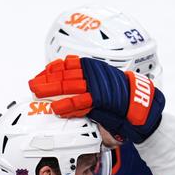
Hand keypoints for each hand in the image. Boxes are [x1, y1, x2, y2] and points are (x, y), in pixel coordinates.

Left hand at [29, 56, 164, 143]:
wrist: (140, 109)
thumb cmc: (122, 103)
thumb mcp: (104, 90)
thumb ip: (87, 90)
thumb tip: (70, 92)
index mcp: (95, 70)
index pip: (69, 65)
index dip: (53, 69)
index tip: (42, 74)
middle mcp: (95, 76)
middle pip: (65, 75)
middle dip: (47, 80)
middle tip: (33, 84)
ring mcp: (98, 87)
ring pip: (69, 86)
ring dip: (51, 89)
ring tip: (38, 92)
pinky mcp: (101, 101)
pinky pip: (80, 102)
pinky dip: (68, 105)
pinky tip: (57, 108)